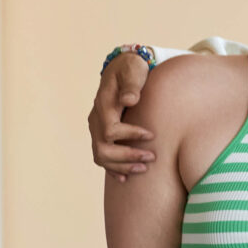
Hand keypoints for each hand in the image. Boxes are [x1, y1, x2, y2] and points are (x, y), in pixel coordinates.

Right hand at [90, 52, 156, 180]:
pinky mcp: (101, 134)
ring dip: (121, 166)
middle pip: (103, 148)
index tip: (151, 135)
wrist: (122, 69)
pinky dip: (112, 169)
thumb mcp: (134, 71)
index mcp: (103, 104)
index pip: (111, 130)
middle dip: (127, 156)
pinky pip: (101, 156)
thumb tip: (129, 100)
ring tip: (144, 169)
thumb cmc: (132, 69)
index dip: (130, 136)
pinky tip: (125, 179)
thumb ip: (132, 85)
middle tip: (152, 157)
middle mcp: (95, 118)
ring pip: (100, 156)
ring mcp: (96, 128)